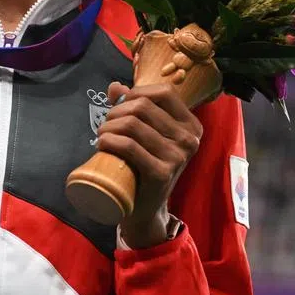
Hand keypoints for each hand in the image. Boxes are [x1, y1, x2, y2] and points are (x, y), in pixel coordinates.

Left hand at [95, 81, 203, 247]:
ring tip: (102, 136)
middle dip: (116, 111)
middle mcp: (190, 139)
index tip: (121, 106)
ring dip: (108, 126)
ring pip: (132, 124)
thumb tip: (115, 87)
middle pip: (143, 107)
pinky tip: (102, 143)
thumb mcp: (146, 133)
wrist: (146, 208)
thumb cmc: (146, 164)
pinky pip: (129, 146)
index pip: (164, 92)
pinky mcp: (162, 173)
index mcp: (192, 125)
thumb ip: (134, 107)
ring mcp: (178, 157)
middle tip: (106, 125)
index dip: (137, 93)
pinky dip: (110, 141)